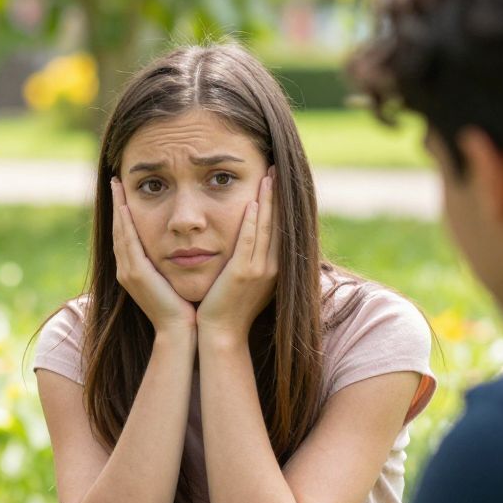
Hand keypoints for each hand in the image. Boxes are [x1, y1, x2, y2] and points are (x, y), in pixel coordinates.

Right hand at [112, 178, 194, 335]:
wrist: (179, 331)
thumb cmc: (184, 307)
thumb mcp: (173, 280)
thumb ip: (170, 263)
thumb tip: (182, 246)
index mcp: (133, 271)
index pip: (126, 235)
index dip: (123, 213)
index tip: (125, 193)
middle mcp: (125, 270)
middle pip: (118, 229)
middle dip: (117, 205)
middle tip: (115, 182)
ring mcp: (127, 272)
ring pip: (120, 232)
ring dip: (118, 207)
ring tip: (117, 186)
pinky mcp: (135, 273)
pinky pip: (128, 241)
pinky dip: (126, 222)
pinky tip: (127, 205)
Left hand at [196, 169, 277, 340]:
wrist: (221, 334)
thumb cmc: (228, 309)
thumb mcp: (246, 282)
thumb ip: (251, 261)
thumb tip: (252, 243)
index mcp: (274, 268)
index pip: (281, 228)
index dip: (281, 203)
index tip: (279, 180)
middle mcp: (272, 267)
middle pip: (279, 222)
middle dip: (279, 194)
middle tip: (278, 167)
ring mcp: (260, 270)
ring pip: (267, 227)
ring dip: (269, 200)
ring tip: (270, 175)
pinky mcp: (243, 274)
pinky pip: (250, 241)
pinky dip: (253, 221)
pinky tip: (253, 202)